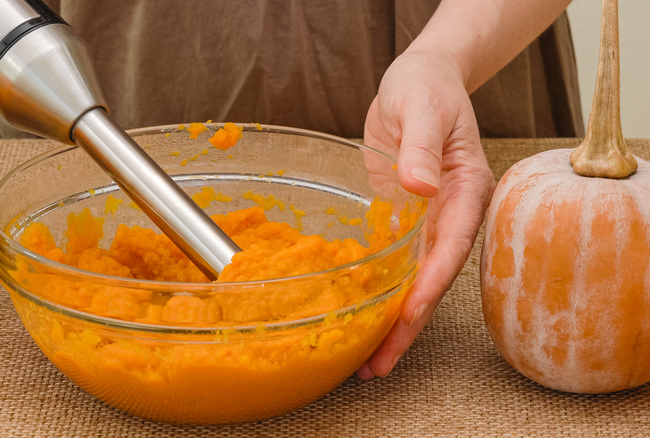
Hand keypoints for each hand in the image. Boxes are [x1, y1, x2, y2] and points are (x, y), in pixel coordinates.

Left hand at [357, 50, 494, 378]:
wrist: (421, 82)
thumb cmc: (426, 90)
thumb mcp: (422, 109)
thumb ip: (423, 147)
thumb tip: (421, 186)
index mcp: (464, 191)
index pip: (449, 248)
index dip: (429, 285)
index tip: (409, 316)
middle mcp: (450, 215)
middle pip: (432, 280)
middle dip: (408, 324)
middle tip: (378, 364)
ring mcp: (428, 222)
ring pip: (413, 282)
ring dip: (393, 321)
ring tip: (367, 361)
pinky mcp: (405, 221)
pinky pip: (395, 265)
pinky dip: (381, 295)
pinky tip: (362, 318)